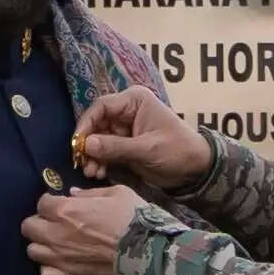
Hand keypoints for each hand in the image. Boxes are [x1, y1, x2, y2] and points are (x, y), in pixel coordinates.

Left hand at [22, 181, 143, 274]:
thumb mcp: (117, 193)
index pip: (41, 203)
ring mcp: (60, 258)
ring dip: (42, 244)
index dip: (51, 202)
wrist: (148, 254)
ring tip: (57, 243)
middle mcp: (55, 234)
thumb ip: (90, 194)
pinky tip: (62, 263)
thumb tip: (73, 195)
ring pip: (32, 251)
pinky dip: (50, 268)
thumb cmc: (134, 218)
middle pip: (28, 227)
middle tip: (55, 223)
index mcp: (65, 210)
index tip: (61, 204)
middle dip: (40, 222)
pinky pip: (45, 274)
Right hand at [74, 87, 210, 192]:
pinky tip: (99, 173)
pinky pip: (105, 151)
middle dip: (88, 144)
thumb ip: (116, 147)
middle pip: (97, 124)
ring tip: (92, 173)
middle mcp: (127, 111)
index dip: (86, 123)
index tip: (77, 143)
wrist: (196, 169)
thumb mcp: (147, 149)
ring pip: (98, 139)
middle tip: (82, 162)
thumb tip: (87, 145)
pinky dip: (100, 161)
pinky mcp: (125, 145)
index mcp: (134, 101)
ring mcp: (125, 129)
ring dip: (93, 156)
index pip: (101, 106)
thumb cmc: (177, 150)